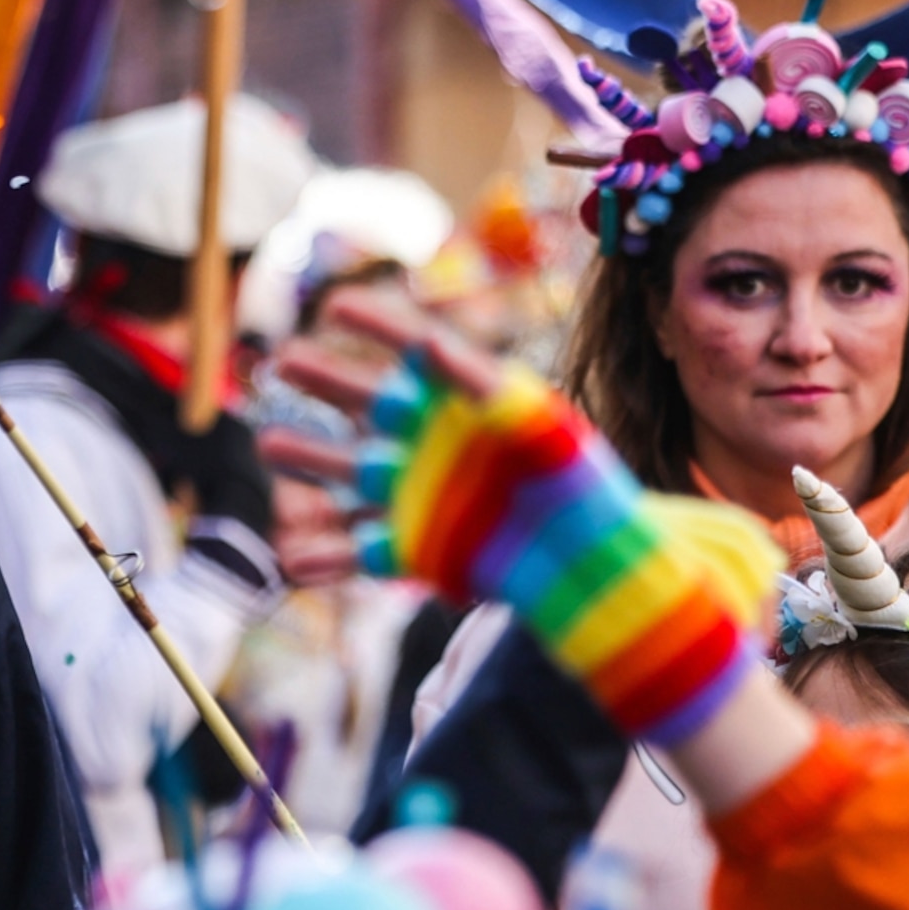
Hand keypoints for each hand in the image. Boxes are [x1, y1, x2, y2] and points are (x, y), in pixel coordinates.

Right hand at [259, 288, 810, 812]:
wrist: (641, 607)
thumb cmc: (628, 532)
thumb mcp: (575, 452)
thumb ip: (506, 401)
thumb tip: (440, 350)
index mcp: (504, 419)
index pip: (442, 358)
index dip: (388, 328)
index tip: (340, 301)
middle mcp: (465, 456)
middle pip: (384, 409)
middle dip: (328, 384)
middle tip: (277, 361)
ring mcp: (442, 507)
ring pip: (361, 475)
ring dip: (312, 459)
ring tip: (268, 438)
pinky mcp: (435, 562)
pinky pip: (369, 554)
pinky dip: (328, 559)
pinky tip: (289, 561)